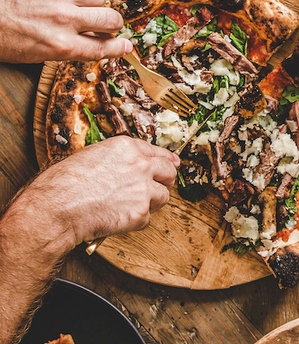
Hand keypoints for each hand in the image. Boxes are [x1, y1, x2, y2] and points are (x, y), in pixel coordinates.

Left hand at [0, 0, 131, 62]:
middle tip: (105, 23)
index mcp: (60, 45)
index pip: (102, 48)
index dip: (118, 47)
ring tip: (80, 3)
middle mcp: (63, 20)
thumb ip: (69, 49)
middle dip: (110, 23)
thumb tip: (94, 44)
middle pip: (109, 20)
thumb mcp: (36, 54)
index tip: (125, 45)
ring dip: (93, 0)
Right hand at [21, 136, 178, 247]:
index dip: (166, 160)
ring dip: (152, 202)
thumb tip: (128, 165)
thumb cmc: (63, 184)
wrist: (56, 208)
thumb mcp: (91, 156)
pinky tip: (118, 218)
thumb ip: (117, 159)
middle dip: (166, 180)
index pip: (157, 152)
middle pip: (169, 172)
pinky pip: (147, 218)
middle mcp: (140, 165)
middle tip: (160, 187)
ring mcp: (143, 189)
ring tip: (131, 206)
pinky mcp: (141, 212)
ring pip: (163, 196)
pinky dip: (135, 221)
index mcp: (126, 148)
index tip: (172, 164)